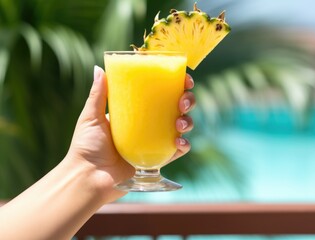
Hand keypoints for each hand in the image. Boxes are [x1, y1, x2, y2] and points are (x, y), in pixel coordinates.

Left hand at [65, 66, 194, 201]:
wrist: (89, 177)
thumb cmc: (86, 146)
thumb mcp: (91, 116)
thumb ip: (98, 94)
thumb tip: (99, 68)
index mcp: (136, 112)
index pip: (160, 94)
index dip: (176, 85)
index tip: (184, 79)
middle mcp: (149, 125)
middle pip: (176, 108)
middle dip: (187, 101)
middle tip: (183, 102)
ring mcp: (155, 142)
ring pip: (181, 127)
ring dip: (188, 122)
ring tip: (180, 124)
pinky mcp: (157, 160)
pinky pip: (176, 151)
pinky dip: (183, 146)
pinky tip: (179, 142)